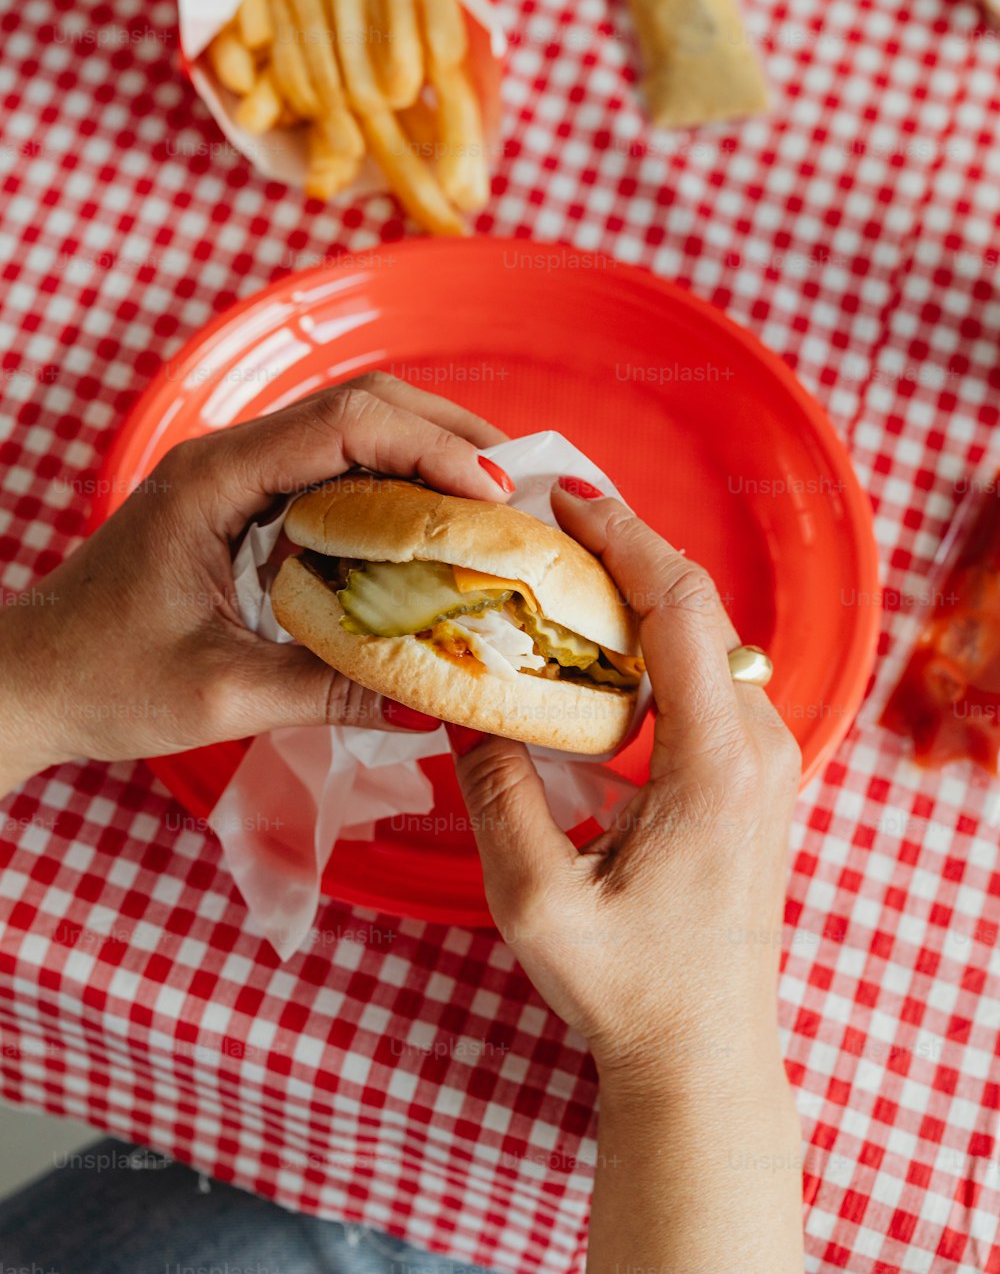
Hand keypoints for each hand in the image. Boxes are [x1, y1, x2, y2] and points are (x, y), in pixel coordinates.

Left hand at [0, 373, 510, 791]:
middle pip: (363, 406)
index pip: (347, 425)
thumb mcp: (222, 697)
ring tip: (498, 506)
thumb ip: (328, 692)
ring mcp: (237, 476)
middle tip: (521, 490)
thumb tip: (433, 701)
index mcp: (216, 480)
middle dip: (450, 437)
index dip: (432, 449)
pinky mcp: (244, 505)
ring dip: (429, 457)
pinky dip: (395, 490)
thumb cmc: (101, 681)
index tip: (494, 499)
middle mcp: (230, 458)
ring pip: (354, 432)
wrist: (28, 681)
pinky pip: (335, 474)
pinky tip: (435, 532)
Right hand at [449, 481, 801, 1088]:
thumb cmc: (628, 988)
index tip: (567, 500)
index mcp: (715, 766)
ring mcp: (766, 762)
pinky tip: (598, 647)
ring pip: (707, 639)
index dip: (625, 540)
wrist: (702, 1056)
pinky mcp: (753, 778)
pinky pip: (708, 679)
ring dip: (640, 595)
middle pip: (700, 608)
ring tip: (563, 572)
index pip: (681, 609)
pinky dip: (655, 643)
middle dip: (626, 552)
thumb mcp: (535, 897)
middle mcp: (757, 750)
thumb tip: (460, 706)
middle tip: (549, 522)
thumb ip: (495, 792)